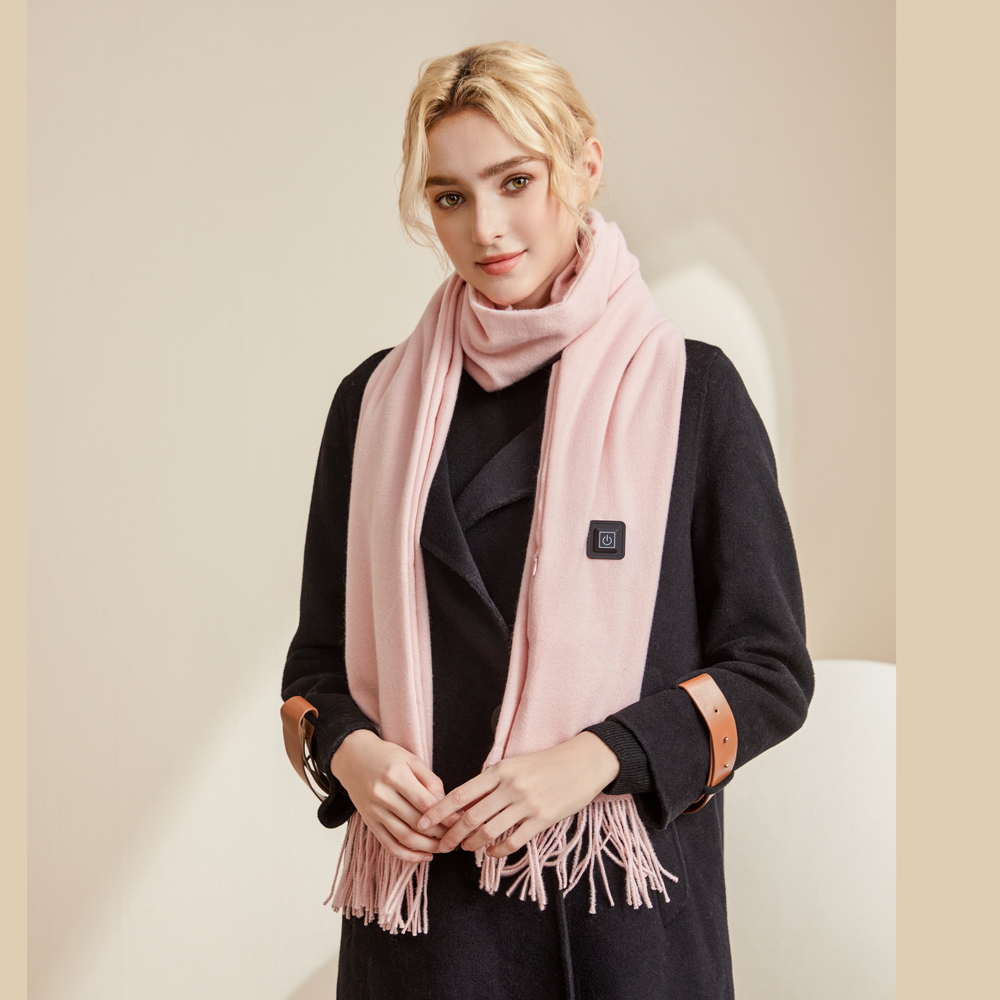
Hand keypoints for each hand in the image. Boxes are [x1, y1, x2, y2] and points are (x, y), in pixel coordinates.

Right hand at [331, 730, 450, 862]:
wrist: (352, 758)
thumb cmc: (386, 756)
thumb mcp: (410, 759)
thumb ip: (429, 780)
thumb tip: (444, 802)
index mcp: (396, 775)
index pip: (425, 802)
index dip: (445, 815)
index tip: (460, 820)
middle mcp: (383, 795)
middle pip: (417, 822)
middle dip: (440, 833)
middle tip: (456, 836)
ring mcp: (374, 811)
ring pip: (405, 837)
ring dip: (427, 847)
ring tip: (444, 848)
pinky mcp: (370, 823)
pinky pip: (389, 845)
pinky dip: (408, 856)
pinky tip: (424, 856)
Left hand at [416, 732, 620, 857]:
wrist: (583, 762)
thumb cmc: (546, 763)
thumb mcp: (514, 765)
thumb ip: (491, 782)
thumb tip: (463, 803)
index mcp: (499, 770)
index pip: (460, 794)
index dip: (438, 811)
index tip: (423, 823)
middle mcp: (510, 787)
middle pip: (471, 817)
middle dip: (451, 835)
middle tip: (441, 846)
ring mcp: (526, 804)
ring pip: (489, 831)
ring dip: (472, 844)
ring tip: (465, 849)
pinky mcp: (542, 819)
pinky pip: (513, 841)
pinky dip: (498, 851)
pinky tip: (491, 853)